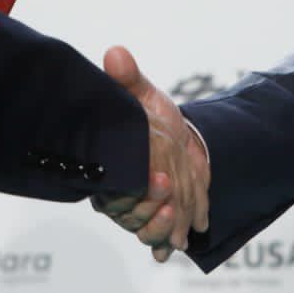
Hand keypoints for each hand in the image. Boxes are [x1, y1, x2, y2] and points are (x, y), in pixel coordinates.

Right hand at [92, 45, 209, 261]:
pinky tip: (186, 234)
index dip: (126, 185)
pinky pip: (160, 240)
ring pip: (142, 231)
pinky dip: (171, 238)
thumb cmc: (152, 118)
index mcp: (108, 168)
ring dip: (159, 225)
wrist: (178, 137)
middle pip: (125, 214)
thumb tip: (115, 52)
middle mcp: (118, 196)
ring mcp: (139, 212)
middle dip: (146, 203)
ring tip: (175, 209)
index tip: (154, 171)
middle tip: (167, 184)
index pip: (108, 187)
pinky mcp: (160, 221)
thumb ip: (128, 79)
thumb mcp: (143, 96)